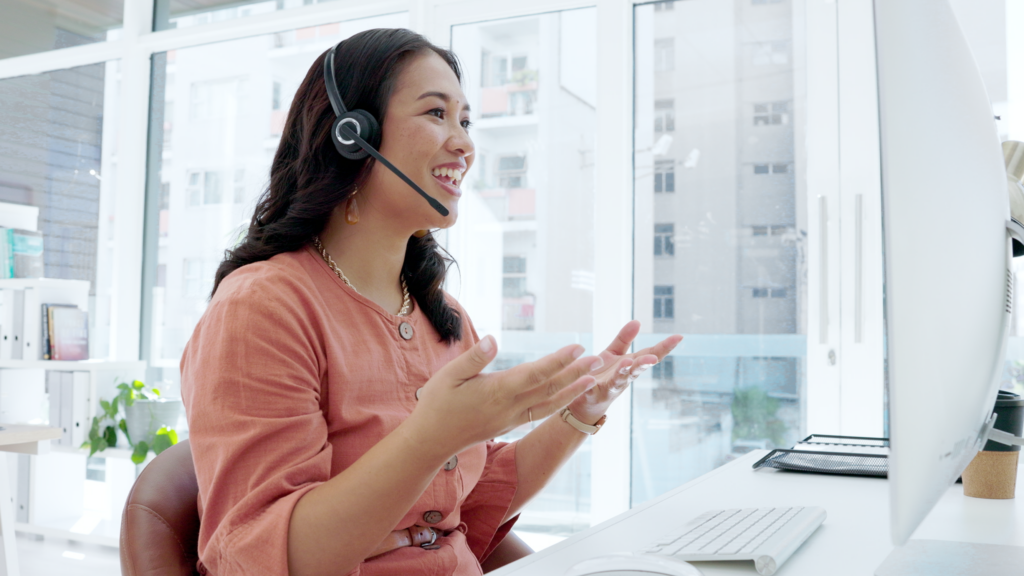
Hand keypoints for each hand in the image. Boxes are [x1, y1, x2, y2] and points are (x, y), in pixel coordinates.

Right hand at [410, 335, 603, 454]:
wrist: (432, 442)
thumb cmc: (436, 404)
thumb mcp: (447, 376)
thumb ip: (473, 358)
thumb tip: (493, 339)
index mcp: (497, 391)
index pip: (535, 374)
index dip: (558, 361)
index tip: (577, 347)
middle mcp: (510, 407)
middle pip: (550, 388)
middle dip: (576, 373)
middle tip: (600, 358)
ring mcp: (513, 418)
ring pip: (550, 403)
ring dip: (574, 389)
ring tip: (594, 377)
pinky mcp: (511, 424)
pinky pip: (542, 412)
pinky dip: (560, 402)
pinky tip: (570, 394)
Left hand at [567, 321, 682, 424]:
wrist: (585, 401)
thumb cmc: (603, 375)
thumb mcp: (613, 354)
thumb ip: (624, 339)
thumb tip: (637, 321)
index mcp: (630, 365)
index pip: (650, 354)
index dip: (664, 347)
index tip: (679, 337)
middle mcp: (623, 377)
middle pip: (637, 369)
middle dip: (644, 364)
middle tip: (653, 358)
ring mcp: (608, 386)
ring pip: (618, 380)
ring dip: (623, 372)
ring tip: (627, 363)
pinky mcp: (591, 393)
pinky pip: (590, 388)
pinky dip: (590, 384)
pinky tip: (590, 378)